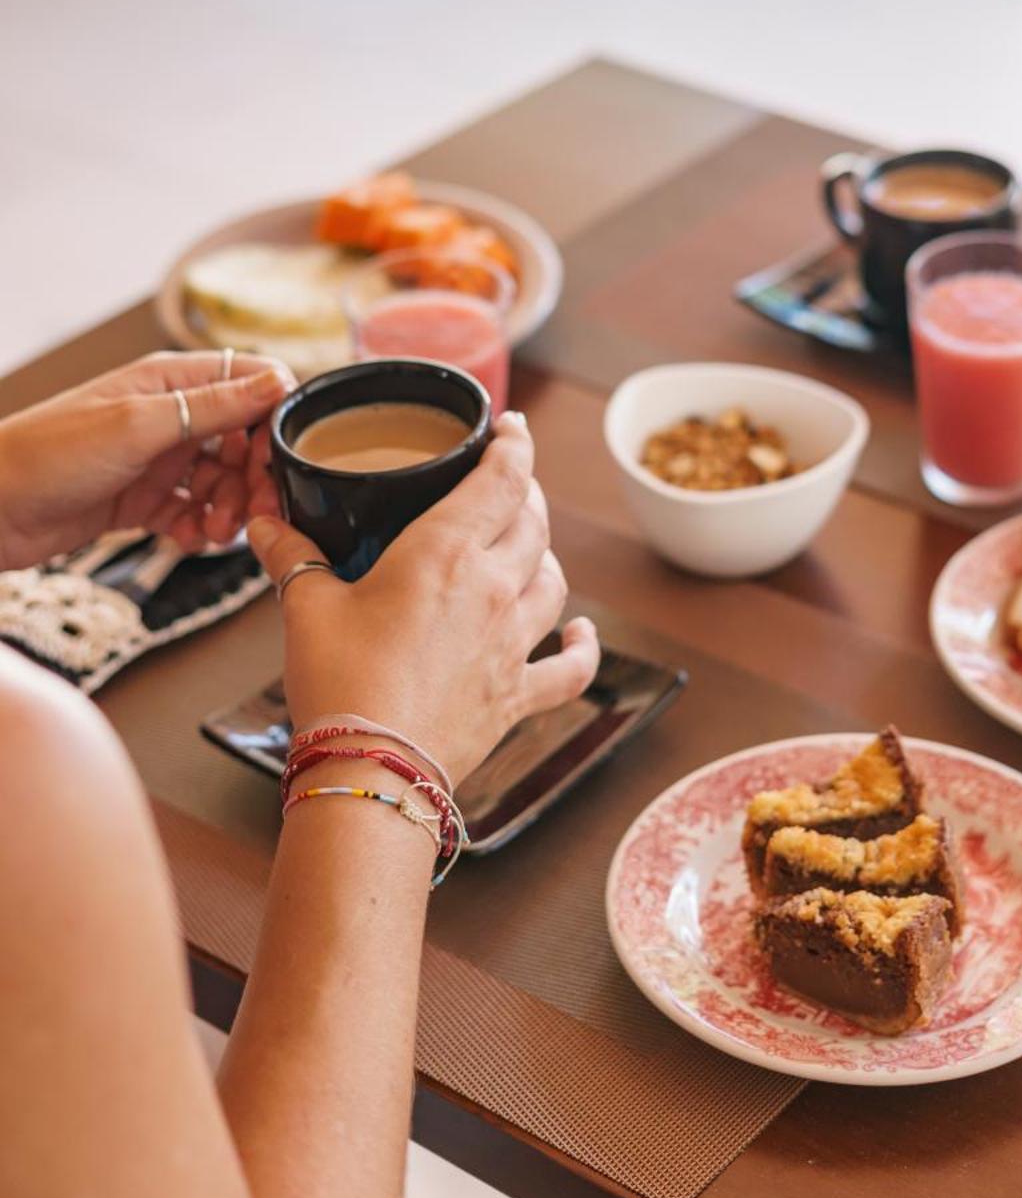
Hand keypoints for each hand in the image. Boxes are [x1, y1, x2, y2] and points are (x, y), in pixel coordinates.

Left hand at [0, 351, 293, 568]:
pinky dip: (200, 528)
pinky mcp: (144, 500)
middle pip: (243, 438)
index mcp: (169, 381)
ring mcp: (157, 460)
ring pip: (222, 480)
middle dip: (254, 475)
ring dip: (230, 507)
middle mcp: (169, 416)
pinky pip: (194, 512)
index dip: (272, 415)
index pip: (249, 381)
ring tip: (216, 530)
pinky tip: (190, 538)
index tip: (276, 453)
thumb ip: (212, 406)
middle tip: (254, 507)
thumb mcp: (139, 426)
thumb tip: (277, 383)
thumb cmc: (47, 454)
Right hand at [247, 412, 598, 785]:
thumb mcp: (307, 608)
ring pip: (554, 581)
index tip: (512, 427)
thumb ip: (293, 558)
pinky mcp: (518, 695)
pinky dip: (582, 648)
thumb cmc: (339, 683)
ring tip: (526, 546)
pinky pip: (570, 668)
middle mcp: (493, 589)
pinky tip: (579, 634)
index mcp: (445, 553)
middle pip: (531, 523)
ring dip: (544, 556)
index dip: (514, 445)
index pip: (502, 479)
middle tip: (506, 484)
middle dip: (524, 494)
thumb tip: (264, 526)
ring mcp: (514, 643)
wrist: (370, 770)